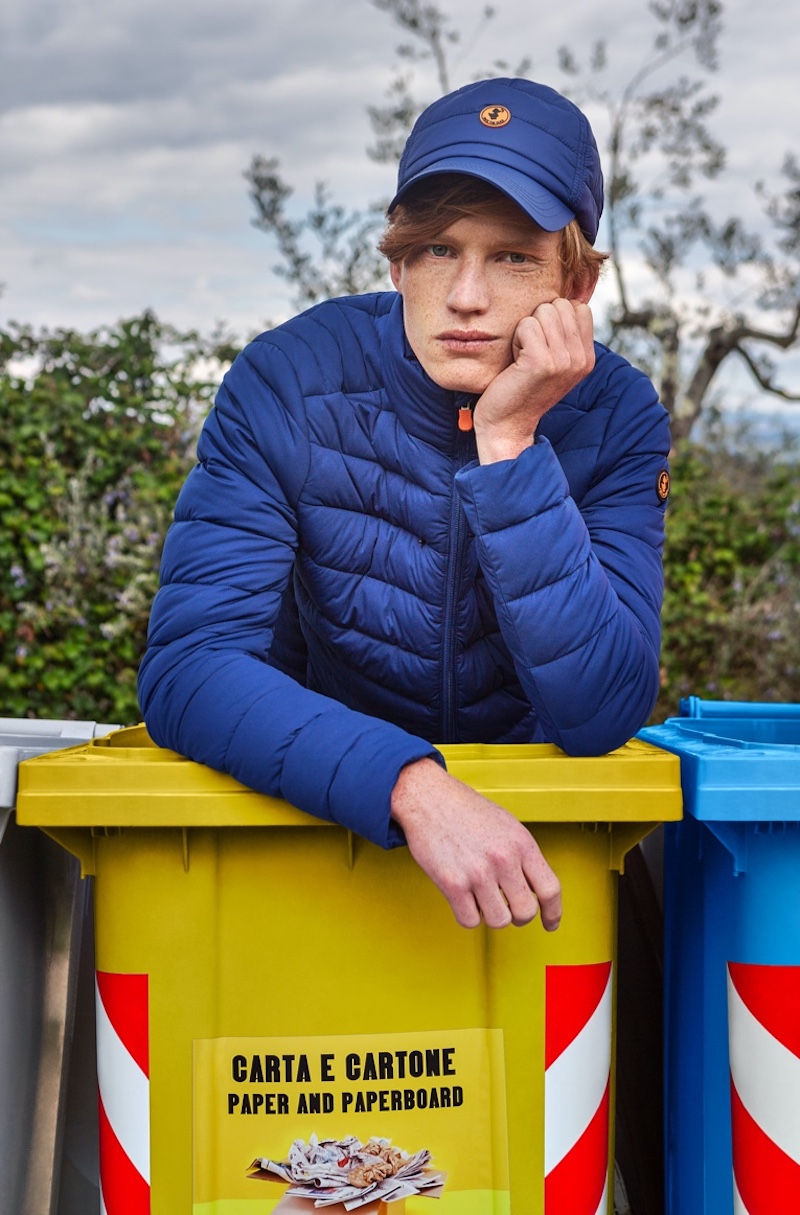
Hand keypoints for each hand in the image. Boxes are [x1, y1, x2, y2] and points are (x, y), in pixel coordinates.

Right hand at [390, 758, 561, 929]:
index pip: (549, 888)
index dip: (553, 912)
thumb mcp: (507, 825)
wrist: (428, 798)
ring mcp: (478, 873)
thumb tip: (534, 888)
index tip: (550, 922)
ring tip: (482, 898)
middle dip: (519, 916)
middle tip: (509, 909)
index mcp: (521, 843)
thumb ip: (522, 855)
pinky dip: (467, 914)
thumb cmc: (465, 809)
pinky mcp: (452, 884)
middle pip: (526, 911)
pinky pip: (469, 920)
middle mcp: (503, 858)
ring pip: (499, 921)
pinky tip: (465, 898)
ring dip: (492, 915)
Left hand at [474, 298, 594, 463]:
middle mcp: (581, 359)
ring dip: (525, 330)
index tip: (542, 347)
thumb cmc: (521, 388)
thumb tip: (565, 298)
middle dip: (538, 322)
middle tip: (529, 353)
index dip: (553, 319)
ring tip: (523, 357)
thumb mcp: (553, 361)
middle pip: (559, 305)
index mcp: (587, 357)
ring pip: (543, 311)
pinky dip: (515, 339)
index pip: (578, 307)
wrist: (506, 425)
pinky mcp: (543, 362)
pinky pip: (526, 325)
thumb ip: (564, 335)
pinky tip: (515, 363)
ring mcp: (565, 361)